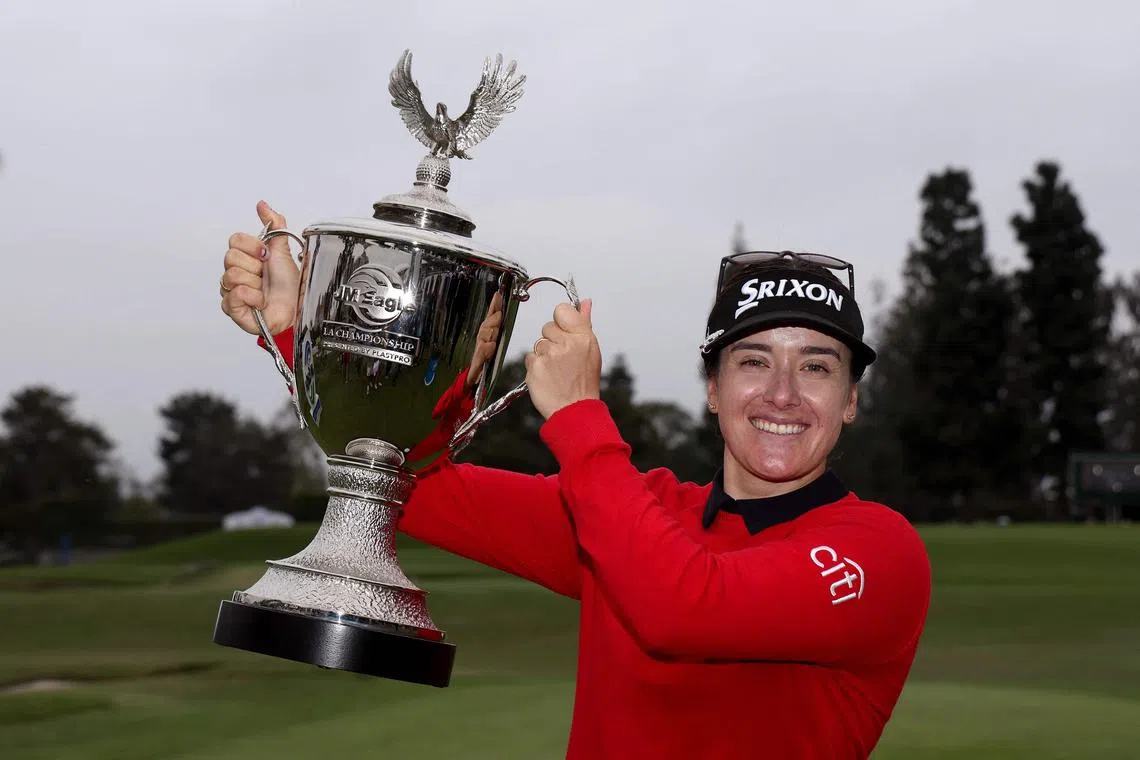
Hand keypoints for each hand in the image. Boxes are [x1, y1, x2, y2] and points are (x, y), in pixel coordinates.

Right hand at [219, 200, 299, 335]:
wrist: (296, 310)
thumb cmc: (289, 286)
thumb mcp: (284, 250)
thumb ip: (274, 225)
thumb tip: (262, 204)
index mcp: (245, 257)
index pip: (234, 240)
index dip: (254, 247)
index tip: (267, 256)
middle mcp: (234, 272)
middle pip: (231, 257)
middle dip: (255, 267)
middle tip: (265, 276)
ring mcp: (230, 291)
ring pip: (233, 275)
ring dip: (256, 284)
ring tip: (264, 291)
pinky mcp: (231, 309)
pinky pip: (236, 294)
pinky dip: (254, 298)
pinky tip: (260, 302)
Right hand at [466, 291, 503, 389]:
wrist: (473, 380)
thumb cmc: (483, 362)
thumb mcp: (493, 345)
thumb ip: (496, 332)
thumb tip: (500, 314)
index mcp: (487, 335)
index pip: (490, 317)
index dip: (493, 306)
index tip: (497, 295)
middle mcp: (481, 340)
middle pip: (485, 326)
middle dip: (492, 319)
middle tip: (499, 314)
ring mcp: (478, 350)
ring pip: (482, 338)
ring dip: (489, 332)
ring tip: (495, 330)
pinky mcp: (476, 362)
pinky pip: (480, 354)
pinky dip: (486, 349)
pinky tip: (490, 345)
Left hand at [525, 299, 600, 419]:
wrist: (574, 409)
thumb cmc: (584, 380)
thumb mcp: (591, 350)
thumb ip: (584, 323)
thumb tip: (585, 302)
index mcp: (583, 337)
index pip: (561, 310)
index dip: (561, 321)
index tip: (564, 331)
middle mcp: (566, 343)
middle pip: (547, 327)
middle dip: (552, 340)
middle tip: (563, 358)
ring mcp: (549, 355)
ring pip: (538, 343)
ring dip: (544, 355)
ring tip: (556, 370)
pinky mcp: (535, 367)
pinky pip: (529, 357)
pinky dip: (536, 366)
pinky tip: (547, 377)